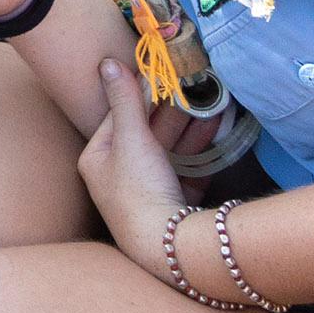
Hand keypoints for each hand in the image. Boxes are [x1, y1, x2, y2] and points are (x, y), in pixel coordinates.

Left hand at [79, 58, 195, 274]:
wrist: (168, 248)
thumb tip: (106, 64)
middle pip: (146, 131)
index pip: (117, 115)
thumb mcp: (130, 138)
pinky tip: (216, 124)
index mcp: (97, 159)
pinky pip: (188, 164)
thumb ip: (124, 100)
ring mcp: (149, 189)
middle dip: (170, 107)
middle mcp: (119, 175)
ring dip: (189, 122)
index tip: (159, 71)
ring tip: (209, 97)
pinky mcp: (176, 201)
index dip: (139, 92)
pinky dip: (200, 145)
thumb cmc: (138, 190)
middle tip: (191, 81)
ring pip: (170, 146)